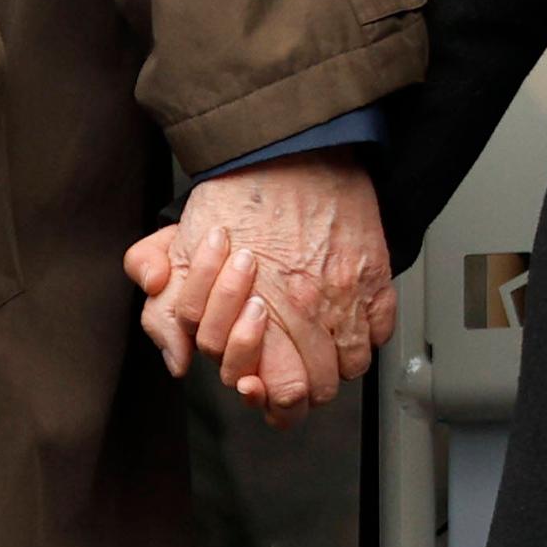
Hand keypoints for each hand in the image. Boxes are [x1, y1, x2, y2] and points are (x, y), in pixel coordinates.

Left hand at [120, 152, 398, 430]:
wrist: (288, 147)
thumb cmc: (237, 194)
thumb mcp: (179, 253)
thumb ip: (165, 313)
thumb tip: (177, 361)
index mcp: (259, 310)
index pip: (276, 391)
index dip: (266, 399)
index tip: (258, 386)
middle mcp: (309, 309)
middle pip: (318, 386)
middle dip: (301, 386)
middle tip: (289, 372)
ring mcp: (348, 294)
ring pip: (352, 364)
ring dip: (334, 362)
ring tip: (318, 348)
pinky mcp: (377, 274)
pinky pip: (381, 329)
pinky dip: (366, 333)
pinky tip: (345, 320)